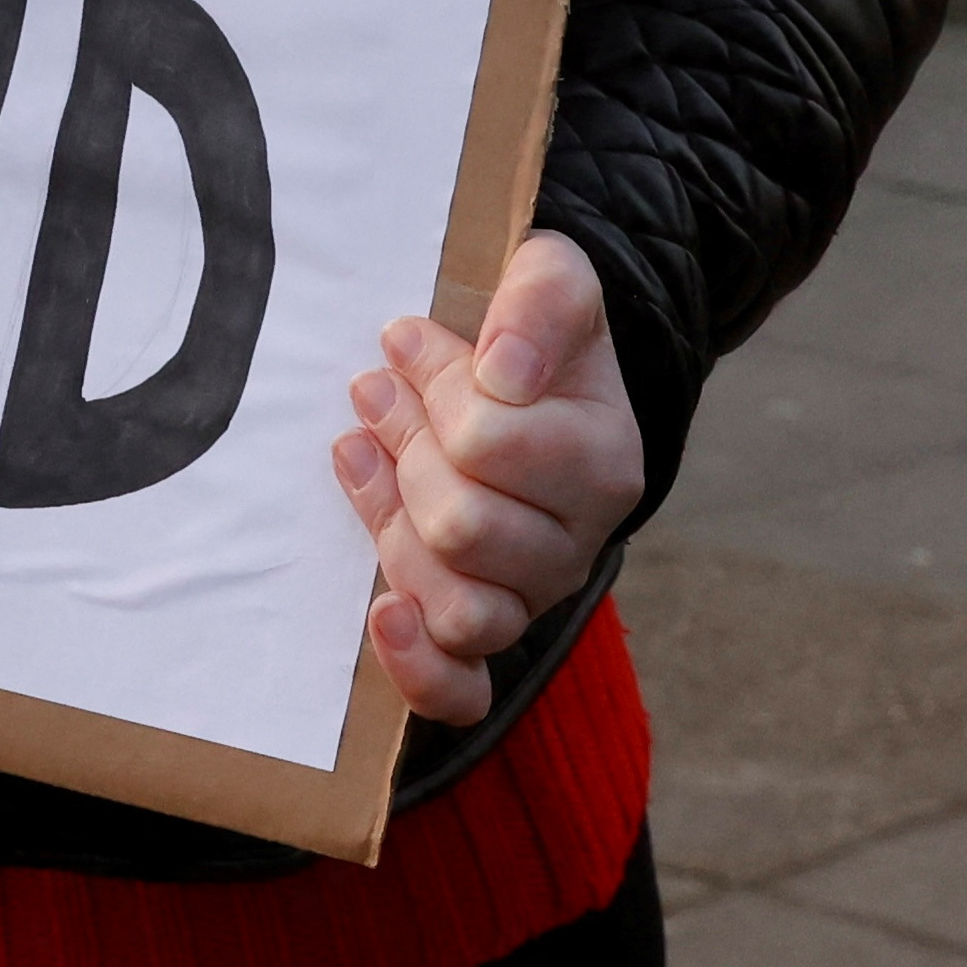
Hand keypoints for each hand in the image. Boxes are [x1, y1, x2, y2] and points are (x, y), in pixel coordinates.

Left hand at [334, 228, 644, 723]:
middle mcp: (579, 543)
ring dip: (389, 524)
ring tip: (360, 450)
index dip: (433, 386)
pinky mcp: (487, 633)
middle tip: (377, 388)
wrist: (530, 370)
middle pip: (461, 525)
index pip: (488, 441)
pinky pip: (462, 690)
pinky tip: (379, 614)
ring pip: (456, 606)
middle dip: (404, 446)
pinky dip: (418, 667)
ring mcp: (532, 596)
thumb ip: (540, 300)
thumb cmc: (532, 329)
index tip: (406, 340)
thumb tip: (503, 372)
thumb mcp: (551, 275)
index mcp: (606, 459)